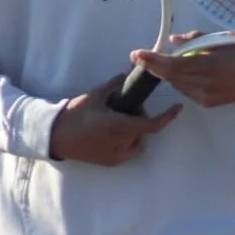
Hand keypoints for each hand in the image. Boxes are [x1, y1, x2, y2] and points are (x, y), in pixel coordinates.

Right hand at [49, 74, 180, 165]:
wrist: (56, 137)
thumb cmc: (76, 114)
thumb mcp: (96, 95)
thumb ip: (116, 85)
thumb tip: (129, 73)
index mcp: (121, 126)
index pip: (153, 125)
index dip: (168, 117)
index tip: (178, 108)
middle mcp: (122, 144)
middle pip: (143, 129)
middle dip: (139, 117)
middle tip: (123, 106)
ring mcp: (117, 156)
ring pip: (137, 141)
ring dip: (134, 130)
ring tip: (115, 120)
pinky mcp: (111, 162)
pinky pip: (128, 150)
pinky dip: (126, 140)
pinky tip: (111, 132)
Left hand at [129, 32, 234, 107]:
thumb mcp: (220, 40)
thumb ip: (194, 39)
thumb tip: (172, 41)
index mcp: (209, 64)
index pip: (173, 65)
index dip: (153, 61)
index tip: (136, 55)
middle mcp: (205, 83)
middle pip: (170, 76)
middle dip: (154, 66)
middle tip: (141, 57)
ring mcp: (204, 96)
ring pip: (176, 84)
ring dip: (168, 73)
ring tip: (169, 62)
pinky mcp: (206, 103)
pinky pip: (185, 90)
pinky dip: (181, 81)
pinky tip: (188, 73)